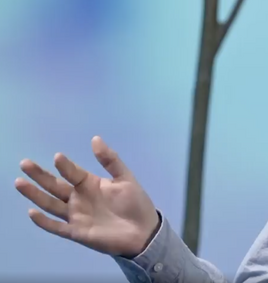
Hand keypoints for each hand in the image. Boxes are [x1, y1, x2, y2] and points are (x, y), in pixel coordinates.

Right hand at [14, 136, 159, 256]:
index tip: (57, 157)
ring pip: (50, 204)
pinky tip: (32, 212)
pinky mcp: (76, 232)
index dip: (65, 165)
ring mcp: (76, 215)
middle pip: (55, 185)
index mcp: (90, 184)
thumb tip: (95, 139)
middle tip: (25, 163)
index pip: (73, 173)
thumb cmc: (135, 203)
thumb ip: (110, 160)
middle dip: (40, 175)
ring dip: (35, 194)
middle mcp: (79, 198)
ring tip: (20, 182)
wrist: (143, 231)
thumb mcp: (125, 178)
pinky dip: (44, 221)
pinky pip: (56, 227)